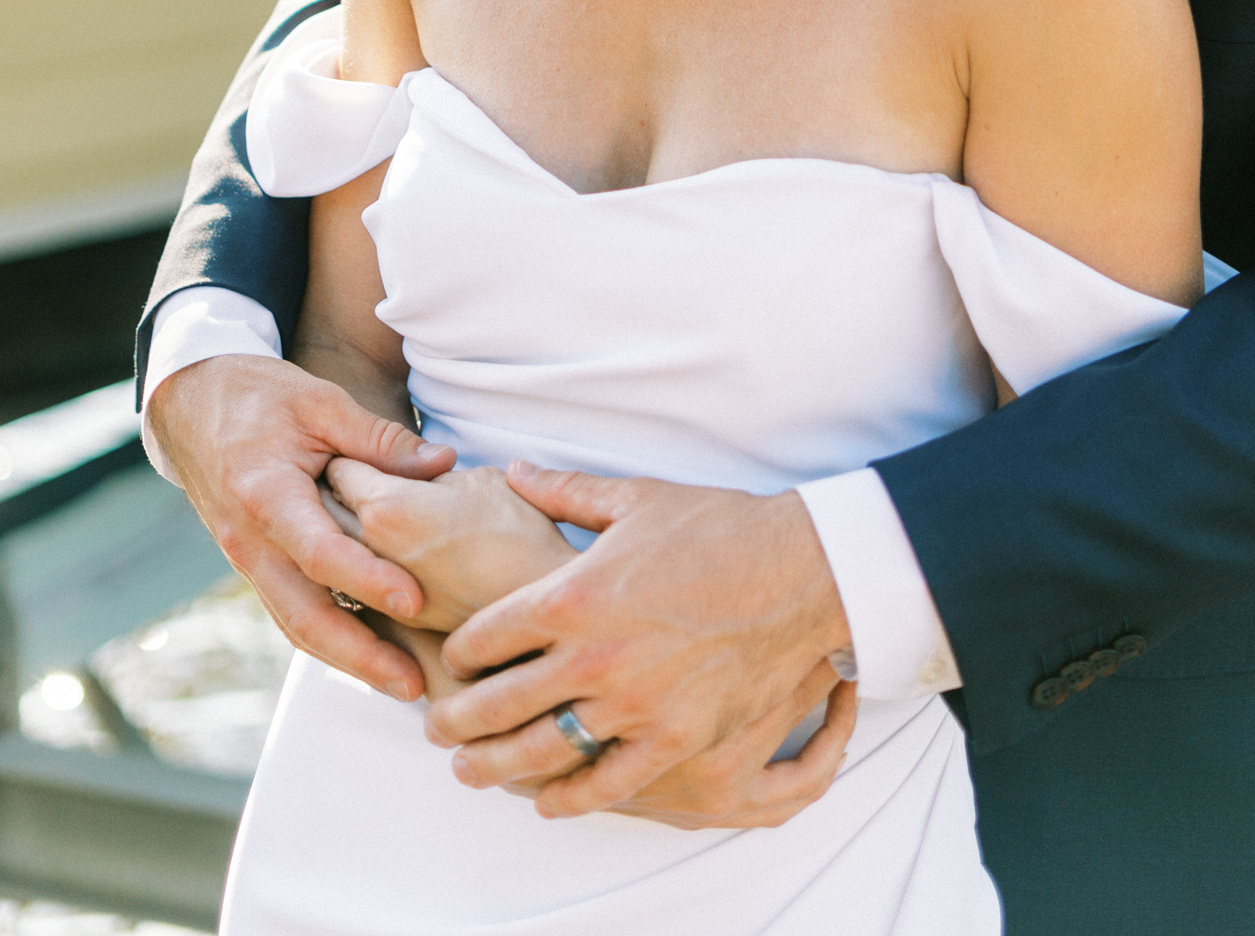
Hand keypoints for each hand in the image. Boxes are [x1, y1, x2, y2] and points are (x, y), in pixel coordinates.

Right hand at [147, 354, 455, 698]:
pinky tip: (372, 653)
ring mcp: (249, 561)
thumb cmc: (258, 396)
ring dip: (347, 660)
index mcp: (265, 495)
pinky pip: (292, 611)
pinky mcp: (257, 566)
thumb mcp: (320, 402)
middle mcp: (251, 541)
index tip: (414, 601)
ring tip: (402, 684)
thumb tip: (442, 466)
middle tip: (413, 684)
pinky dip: (330, 638)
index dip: (367, 580)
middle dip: (359, 656)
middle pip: (304, 616)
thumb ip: (379, 439)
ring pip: (296, 626)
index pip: (320, 551)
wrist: (191, 405)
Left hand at [324, 459, 577, 632]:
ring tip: (367, 517)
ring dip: (341, 534)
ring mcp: (372, 593)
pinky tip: (382, 560)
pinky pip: (352, 589)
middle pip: (324, 510)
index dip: (352, 454)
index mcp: (386, 506)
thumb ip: (433, 470)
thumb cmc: (521, 539)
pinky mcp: (387, 624)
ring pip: (332, 556)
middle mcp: (367, 551)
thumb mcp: (481, 480)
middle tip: (355, 478)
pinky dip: (357, 572)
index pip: (341, 468)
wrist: (541, 617)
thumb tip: (417, 468)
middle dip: (334, 492)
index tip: (363, 450)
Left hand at [425, 465, 850, 817]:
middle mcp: (593, 657)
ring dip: (494, 767)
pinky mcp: (674, 740)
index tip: (452, 658)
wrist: (800, 572)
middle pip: (496, 705)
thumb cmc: (719, 528)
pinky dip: (567, 798)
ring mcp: (634, 705)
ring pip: (540, 752)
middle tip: (436, 726)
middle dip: (455, 719)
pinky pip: (605, 784)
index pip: (485, 637)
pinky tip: (545, 799)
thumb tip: (516, 471)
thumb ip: (565, 492)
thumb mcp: (635, 499)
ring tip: (470, 770)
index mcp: (573, 595)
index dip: (458, 650)